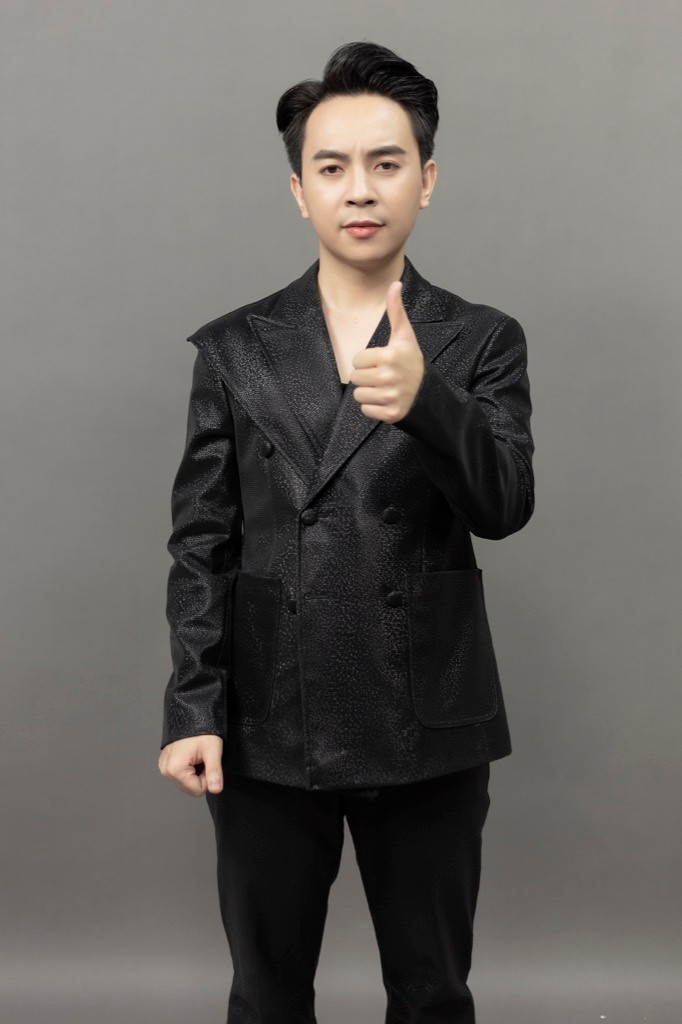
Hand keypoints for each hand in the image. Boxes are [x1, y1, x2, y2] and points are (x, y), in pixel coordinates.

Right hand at [158, 734, 223, 796]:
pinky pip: (181, 775)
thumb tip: (216, 789)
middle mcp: (166, 770)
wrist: (193, 715)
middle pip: (190, 788)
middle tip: (202, 758)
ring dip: (195, 772)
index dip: (207, 777)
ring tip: (197, 756)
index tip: (206, 762)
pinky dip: (189, 768)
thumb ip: (214, 772)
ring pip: (186, 782)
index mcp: (175, 769)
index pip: (198, 790)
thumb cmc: (203, 731)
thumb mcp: (212, 751)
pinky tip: (192, 756)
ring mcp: (164, 767)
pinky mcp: (166, 764)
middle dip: (200, 775)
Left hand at [350, 281, 424, 422]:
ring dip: (369, 393)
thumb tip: (395, 283)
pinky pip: (366, 410)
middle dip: (366, 377)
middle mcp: (390, 377)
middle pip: (355, 378)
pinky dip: (374, 408)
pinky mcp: (391, 413)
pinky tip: (386, 400)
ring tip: (384, 388)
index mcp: (390, 355)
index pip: (357, 360)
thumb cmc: (412, 361)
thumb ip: (396, 310)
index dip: (367, 360)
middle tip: (383, 375)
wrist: (428, 392)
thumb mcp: (405, 336)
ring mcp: (391, 396)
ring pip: (359, 395)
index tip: (382, 361)